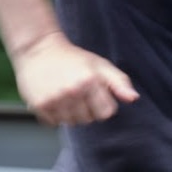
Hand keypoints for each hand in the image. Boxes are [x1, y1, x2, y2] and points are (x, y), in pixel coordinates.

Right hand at [13, 32, 138, 125]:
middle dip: (86, 108)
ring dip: (70, 113)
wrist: (38, 48)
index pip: (106, 113)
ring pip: (71, 123)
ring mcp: (55, 99)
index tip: (94, 93)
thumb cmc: (73, 58)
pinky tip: (53, 98)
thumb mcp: (100, 65)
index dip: (102, 104)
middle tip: (76, 91)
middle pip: (88, 119)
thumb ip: (119, 82)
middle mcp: (72, 91)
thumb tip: (133, 98)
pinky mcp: (40, 105)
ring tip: (65, 95)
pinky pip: (54, 123)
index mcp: (90, 81)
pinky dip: (54, 115)